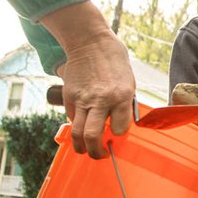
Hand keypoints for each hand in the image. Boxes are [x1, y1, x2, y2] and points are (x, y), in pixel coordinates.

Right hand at [40, 1, 135, 158]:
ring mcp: (83, 99)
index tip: (117, 135)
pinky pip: (72, 118)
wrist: (90, 42)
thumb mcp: (128, 81)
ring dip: (81, 147)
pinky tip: (83, 124)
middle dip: (96, 152)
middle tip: (101, 155)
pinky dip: (77, 126)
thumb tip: (119, 124)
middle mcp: (101, 100)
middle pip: (93, 137)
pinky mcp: (70, 96)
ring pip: (77, 133)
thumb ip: (124, 104)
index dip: (118, 135)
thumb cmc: (114, 60)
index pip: (119, 129)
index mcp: (122, 95)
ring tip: (86, 149)